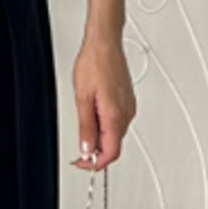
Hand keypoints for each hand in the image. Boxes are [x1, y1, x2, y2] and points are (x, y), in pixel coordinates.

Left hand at [71, 32, 135, 169]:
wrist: (105, 44)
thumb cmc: (94, 64)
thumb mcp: (82, 99)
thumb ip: (86, 127)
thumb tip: (86, 148)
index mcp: (115, 115)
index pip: (111, 153)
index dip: (95, 164)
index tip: (82, 163)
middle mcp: (127, 113)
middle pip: (114, 146)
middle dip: (96, 151)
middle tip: (78, 150)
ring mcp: (129, 107)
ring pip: (116, 134)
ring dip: (100, 138)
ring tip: (84, 125)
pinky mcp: (128, 101)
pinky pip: (118, 122)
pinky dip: (105, 126)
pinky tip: (94, 116)